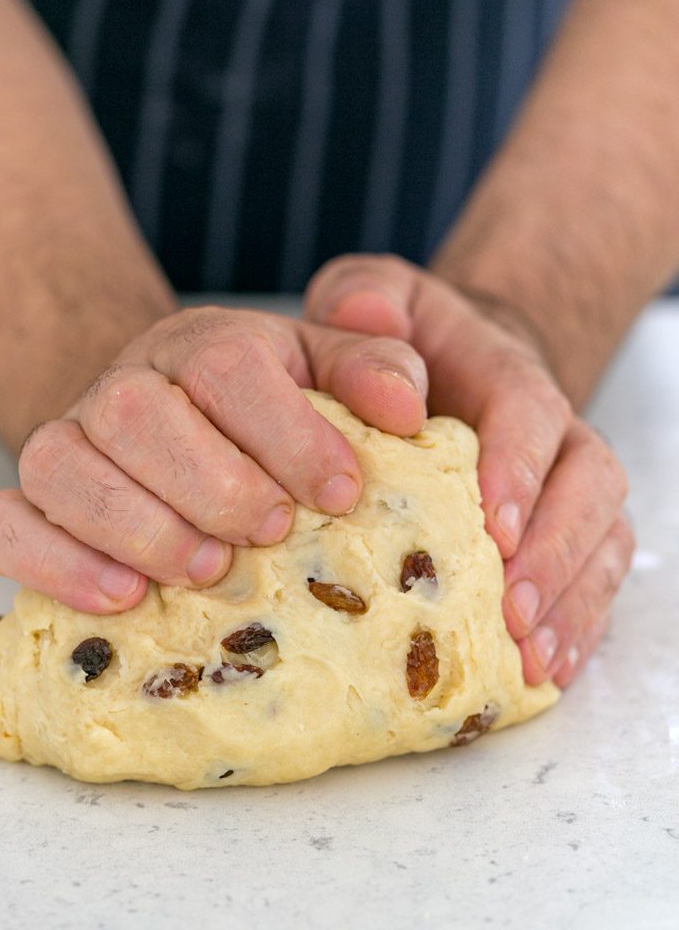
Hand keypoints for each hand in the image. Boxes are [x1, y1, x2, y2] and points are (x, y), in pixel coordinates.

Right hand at [0, 306, 426, 612]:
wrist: (185, 423)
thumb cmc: (272, 412)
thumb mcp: (333, 375)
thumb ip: (375, 371)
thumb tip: (406, 407)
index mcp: (203, 344)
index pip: (228, 364)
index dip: (287, 431)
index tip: (342, 493)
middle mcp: (126, 383)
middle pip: (137, 411)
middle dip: (211, 481)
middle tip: (270, 532)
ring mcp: (68, 439)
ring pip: (61, 465)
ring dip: (137, 526)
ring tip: (206, 571)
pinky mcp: (32, 499)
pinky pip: (5, 522)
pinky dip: (55, 562)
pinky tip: (122, 598)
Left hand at [304, 255, 633, 687]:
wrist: (456, 363)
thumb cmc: (406, 341)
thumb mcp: (375, 298)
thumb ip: (367, 298)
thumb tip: (366, 318)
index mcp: (507, 377)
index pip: (531, 414)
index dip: (521, 468)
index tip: (495, 525)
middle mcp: (553, 435)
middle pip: (589, 487)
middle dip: (556, 552)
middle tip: (511, 610)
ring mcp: (566, 488)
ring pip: (602, 540)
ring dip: (573, 603)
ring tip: (531, 657)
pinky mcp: (564, 534)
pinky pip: (592, 580)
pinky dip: (577, 626)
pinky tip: (544, 672)